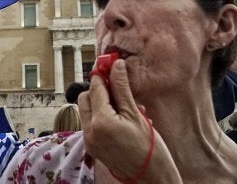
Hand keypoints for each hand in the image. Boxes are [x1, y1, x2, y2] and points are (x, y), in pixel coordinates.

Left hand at [78, 59, 180, 182]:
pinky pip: (92, 123)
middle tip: (117, 85)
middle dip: (99, 89)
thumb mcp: (136, 114)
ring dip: (101, 102)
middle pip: (85, 98)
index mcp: (101, 121)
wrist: (151, 177)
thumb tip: (116, 66)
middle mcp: (90, 131)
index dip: (103, 75)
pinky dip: (102, 116)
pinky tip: (121, 117)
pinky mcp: (92, 146)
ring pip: (87, 110)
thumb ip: (122, 89)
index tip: (109, 64)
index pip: (96, 89)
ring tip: (124, 105)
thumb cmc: (149, 148)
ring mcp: (89, 140)